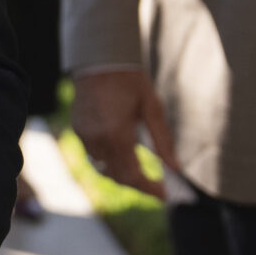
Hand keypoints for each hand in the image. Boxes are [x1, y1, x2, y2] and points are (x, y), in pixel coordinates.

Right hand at [71, 67, 179, 195]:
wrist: (100, 59)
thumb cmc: (130, 81)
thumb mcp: (152, 108)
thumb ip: (164, 141)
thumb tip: (176, 168)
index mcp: (118, 134)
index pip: (133, 176)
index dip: (149, 189)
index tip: (164, 195)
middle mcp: (98, 139)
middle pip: (118, 177)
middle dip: (138, 185)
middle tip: (156, 186)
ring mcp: (85, 136)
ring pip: (104, 169)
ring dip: (122, 174)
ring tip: (140, 171)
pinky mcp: (78, 130)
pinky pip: (94, 156)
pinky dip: (109, 160)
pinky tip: (122, 151)